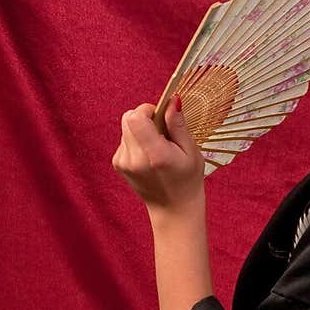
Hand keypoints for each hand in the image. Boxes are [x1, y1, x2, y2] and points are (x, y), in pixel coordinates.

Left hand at [111, 95, 205, 213]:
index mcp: (155, 155)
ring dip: (140, 130)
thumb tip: (171, 100)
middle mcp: (134, 159)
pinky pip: (124, 139)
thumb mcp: (191, 151)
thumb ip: (178, 125)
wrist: (173, 208)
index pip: (135, 118)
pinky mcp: (118, 164)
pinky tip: (148, 155)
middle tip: (161, 131)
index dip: (146, 110)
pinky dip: (136, 141)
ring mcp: (123, 162)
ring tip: (157, 147)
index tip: (159, 115)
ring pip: (126, 128)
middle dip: (143, 117)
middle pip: (127, 119)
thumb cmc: (187, 179)